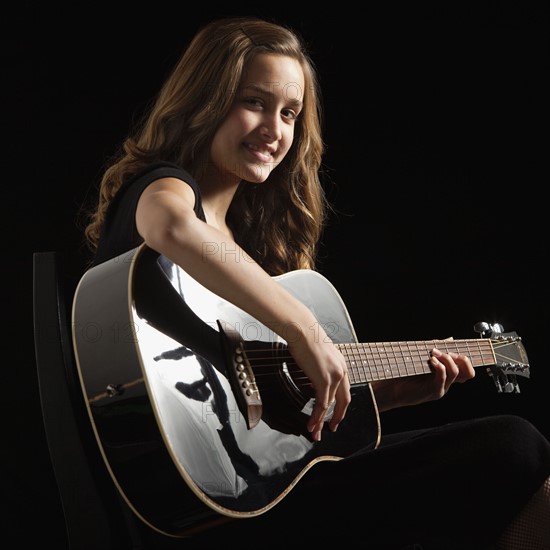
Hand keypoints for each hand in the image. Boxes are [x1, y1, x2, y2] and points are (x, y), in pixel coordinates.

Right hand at [287, 327, 350, 441]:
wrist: (302, 329)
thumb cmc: (305, 336)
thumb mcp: (317, 353)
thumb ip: (319, 365)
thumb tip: (311, 372)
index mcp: (341, 365)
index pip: (344, 390)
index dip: (340, 405)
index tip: (335, 414)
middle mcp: (342, 371)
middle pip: (343, 401)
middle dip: (337, 417)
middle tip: (331, 428)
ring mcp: (334, 376)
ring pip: (330, 405)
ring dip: (321, 420)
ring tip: (315, 431)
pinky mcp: (324, 380)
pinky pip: (322, 403)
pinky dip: (317, 415)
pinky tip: (311, 422)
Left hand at [373, 348, 475, 410]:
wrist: (391, 389)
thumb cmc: (404, 373)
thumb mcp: (422, 358)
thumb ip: (437, 350)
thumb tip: (451, 339)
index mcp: (445, 376)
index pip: (467, 371)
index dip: (465, 359)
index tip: (455, 348)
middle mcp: (446, 383)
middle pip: (468, 372)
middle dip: (459, 357)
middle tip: (443, 350)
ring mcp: (441, 388)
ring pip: (455, 372)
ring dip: (446, 359)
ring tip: (433, 353)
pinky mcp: (433, 391)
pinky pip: (443, 378)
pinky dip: (439, 366)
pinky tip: (431, 361)